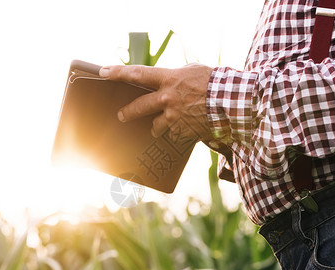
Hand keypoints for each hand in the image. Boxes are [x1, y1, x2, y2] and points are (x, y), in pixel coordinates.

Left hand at [99, 64, 213, 140]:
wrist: (231, 102)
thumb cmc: (214, 82)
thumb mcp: (192, 71)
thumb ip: (175, 77)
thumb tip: (166, 81)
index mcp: (169, 79)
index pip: (137, 73)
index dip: (118, 72)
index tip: (103, 72)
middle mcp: (167, 99)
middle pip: (139, 106)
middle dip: (128, 112)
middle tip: (122, 116)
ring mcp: (174, 117)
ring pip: (156, 126)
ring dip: (157, 126)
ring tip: (163, 124)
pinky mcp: (182, 131)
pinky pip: (174, 134)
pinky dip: (177, 131)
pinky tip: (187, 127)